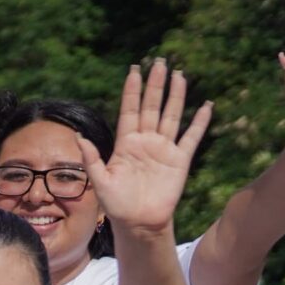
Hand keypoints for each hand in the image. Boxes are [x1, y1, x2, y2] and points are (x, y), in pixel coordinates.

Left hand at [85, 58, 210, 236]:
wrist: (138, 222)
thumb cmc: (116, 204)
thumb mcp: (100, 180)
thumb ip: (91, 158)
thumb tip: (78, 137)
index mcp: (125, 143)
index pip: (130, 110)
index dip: (132, 91)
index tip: (134, 70)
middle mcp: (145, 141)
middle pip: (152, 107)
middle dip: (155, 85)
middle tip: (161, 62)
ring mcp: (164, 148)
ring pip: (171, 115)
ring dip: (176, 96)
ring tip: (180, 75)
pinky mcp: (180, 159)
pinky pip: (192, 137)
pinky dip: (199, 122)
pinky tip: (206, 106)